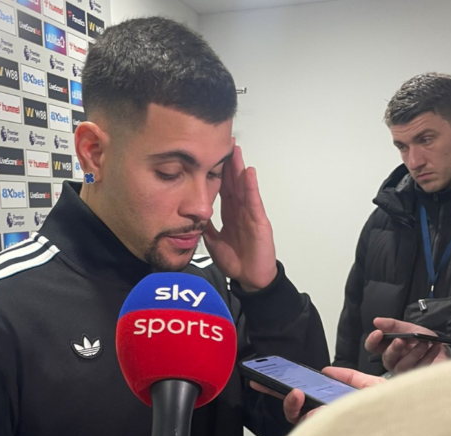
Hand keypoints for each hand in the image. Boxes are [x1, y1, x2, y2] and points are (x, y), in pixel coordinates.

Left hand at [203, 140, 276, 291]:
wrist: (250, 279)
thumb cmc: (236, 261)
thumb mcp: (213, 241)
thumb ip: (205, 227)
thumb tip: (191, 214)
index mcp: (230, 214)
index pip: (223, 188)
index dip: (218, 172)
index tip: (211, 154)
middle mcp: (241, 210)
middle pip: (234, 182)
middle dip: (230, 162)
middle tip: (225, 142)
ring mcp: (251, 214)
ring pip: (244, 187)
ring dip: (240, 168)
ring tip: (236, 150)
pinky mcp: (259, 222)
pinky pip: (254, 201)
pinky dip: (251, 187)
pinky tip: (249, 172)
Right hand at [250, 367, 384, 423]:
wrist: (413, 422)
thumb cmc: (395, 410)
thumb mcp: (372, 387)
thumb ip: (350, 378)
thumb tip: (328, 371)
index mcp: (335, 407)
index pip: (305, 399)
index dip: (286, 388)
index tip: (270, 375)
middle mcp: (330, 419)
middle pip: (297, 412)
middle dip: (284, 398)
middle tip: (288, 389)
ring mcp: (331, 427)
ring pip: (303, 421)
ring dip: (295, 407)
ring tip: (299, 395)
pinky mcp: (334, 431)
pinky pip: (316, 427)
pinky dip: (313, 419)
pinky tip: (316, 412)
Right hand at [365, 318, 449, 373]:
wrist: (440, 346)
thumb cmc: (421, 338)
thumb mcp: (407, 327)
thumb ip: (392, 324)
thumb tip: (376, 321)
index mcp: (387, 347)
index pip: (372, 347)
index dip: (372, 341)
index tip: (379, 333)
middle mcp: (393, 360)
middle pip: (387, 358)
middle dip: (393, 348)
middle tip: (401, 340)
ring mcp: (404, 370)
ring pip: (403, 366)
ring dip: (414, 353)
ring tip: (424, 343)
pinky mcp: (417, 377)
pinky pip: (420, 368)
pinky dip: (428, 356)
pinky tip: (434, 347)